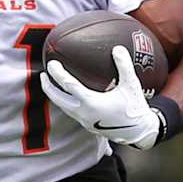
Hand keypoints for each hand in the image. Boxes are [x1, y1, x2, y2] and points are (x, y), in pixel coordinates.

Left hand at [40, 47, 159, 148]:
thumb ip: (124, 66)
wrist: (139, 132)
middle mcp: (84, 113)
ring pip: (63, 107)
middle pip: (58, 99)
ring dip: (54, 96)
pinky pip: (70, 112)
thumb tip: (117, 48)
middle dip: (48, 87)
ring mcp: (84, 120)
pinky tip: (67, 96)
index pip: (69, 86)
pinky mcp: (87, 124)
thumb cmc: (135, 109)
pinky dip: (64, 102)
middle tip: (43, 74)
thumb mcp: (131, 85)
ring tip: (50, 85)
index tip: (51, 63)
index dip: (58, 74)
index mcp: (91, 103)